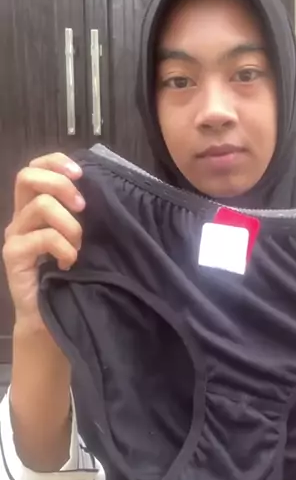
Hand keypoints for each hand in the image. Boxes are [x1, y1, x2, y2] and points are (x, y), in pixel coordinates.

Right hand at [2, 153, 84, 331]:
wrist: (50, 317)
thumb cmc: (70, 277)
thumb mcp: (78, 238)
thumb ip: (79, 214)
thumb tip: (97, 190)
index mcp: (34, 208)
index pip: (35, 168)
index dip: (55, 162)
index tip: (80, 174)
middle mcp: (20, 217)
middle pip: (26, 176)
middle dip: (60, 184)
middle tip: (82, 206)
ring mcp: (15, 235)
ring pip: (40, 206)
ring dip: (70, 224)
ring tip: (78, 246)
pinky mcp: (13, 255)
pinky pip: (42, 237)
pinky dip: (64, 247)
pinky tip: (69, 262)